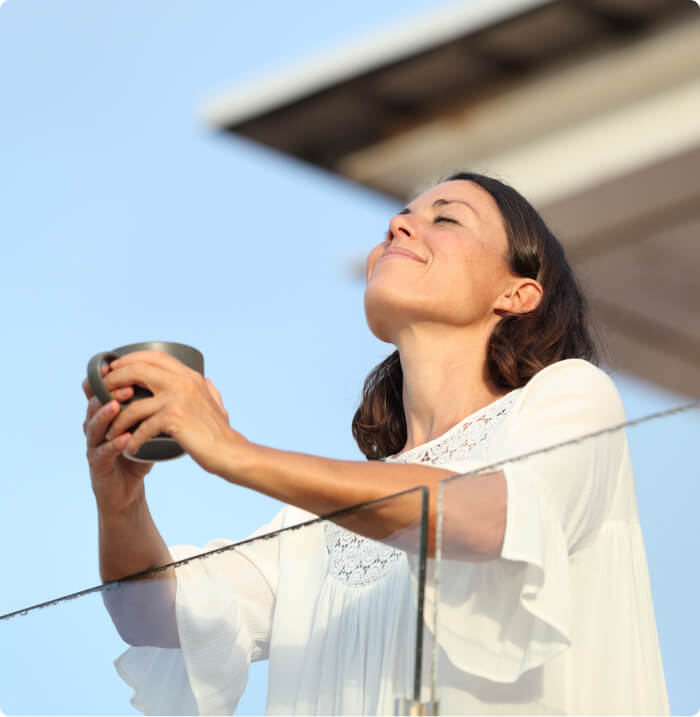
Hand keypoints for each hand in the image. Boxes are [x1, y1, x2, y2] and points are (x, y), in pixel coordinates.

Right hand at [83, 364, 151, 515]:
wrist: (128, 489)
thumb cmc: (138, 454)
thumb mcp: (147, 426)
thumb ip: (156, 405)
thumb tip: (180, 381)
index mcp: (106, 412)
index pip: (100, 389)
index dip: (108, 378)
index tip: (124, 366)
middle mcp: (96, 425)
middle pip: (94, 403)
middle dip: (108, 392)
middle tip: (127, 386)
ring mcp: (94, 445)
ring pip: (93, 425)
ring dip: (105, 415)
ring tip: (118, 406)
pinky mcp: (97, 465)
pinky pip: (102, 453)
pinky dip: (113, 445)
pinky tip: (124, 440)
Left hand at [99, 350, 249, 476]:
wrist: (230, 453)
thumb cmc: (221, 433)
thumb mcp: (217, 404)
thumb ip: (209, 390)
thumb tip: (207, 381)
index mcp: (190, 376)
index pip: (153, 356)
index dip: (129, 359)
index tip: (113, 370)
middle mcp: (183, 382)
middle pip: (137, 370)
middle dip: (114, 380)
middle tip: (102, 393)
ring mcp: (178, 398)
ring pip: (133, 403)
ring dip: (117, 419)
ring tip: (110, 431)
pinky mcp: (174, 418)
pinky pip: (141, 427)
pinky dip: (132, 440)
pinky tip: (129, 449)